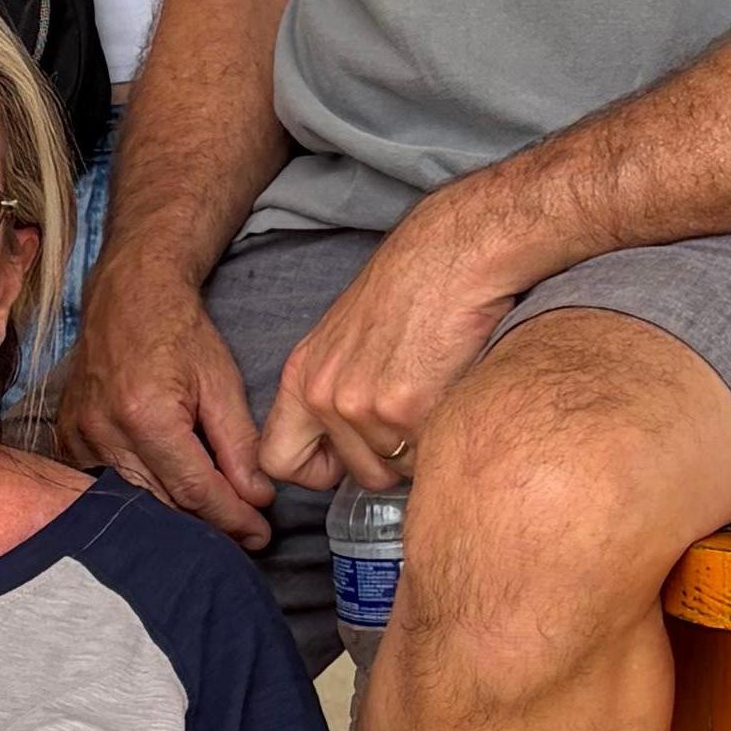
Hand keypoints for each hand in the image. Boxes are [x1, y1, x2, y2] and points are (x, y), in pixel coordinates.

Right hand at [55, 265, 277, 544]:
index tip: (259, 534)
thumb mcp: (221, 382)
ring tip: (212, 522)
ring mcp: (80, 437)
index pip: (195, 489)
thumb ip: (239, 445)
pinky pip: (107, 487)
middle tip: (243, 536)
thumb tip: (257, 497)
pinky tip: (169, 503)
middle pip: (164, 504)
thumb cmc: (178, 331)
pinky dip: (141, 499)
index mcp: (147, 414)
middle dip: (208, 525)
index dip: (232, 518)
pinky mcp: (68, 439)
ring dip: (176, 517)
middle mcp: (106, 431)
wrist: (128, 297)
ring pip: (135, 502)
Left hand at [252, 196, 518, 491]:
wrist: (452, 256)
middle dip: (392, 458)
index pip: (278, 461)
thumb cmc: (409, 291)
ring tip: (433, 392)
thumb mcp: (344, 341)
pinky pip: (429, 455)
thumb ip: (335, 392)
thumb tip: (345, 448)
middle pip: (360, 474)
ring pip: (399, 470)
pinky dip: (444, 433)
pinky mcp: (406, 409)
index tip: (345, 460)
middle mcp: (323, 395)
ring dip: (422, 445)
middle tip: (414, 411)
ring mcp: (362, 405)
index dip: (317, 472)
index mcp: (302, 378)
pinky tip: (449, 391)